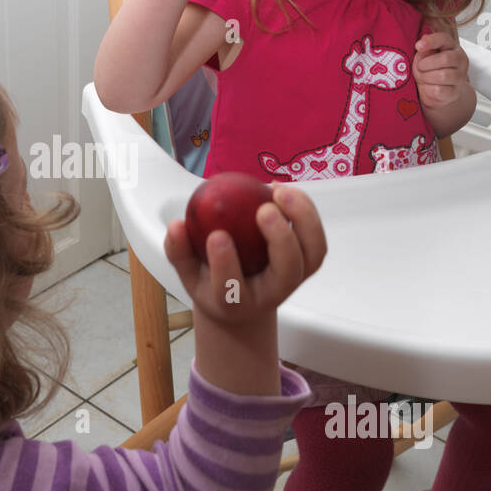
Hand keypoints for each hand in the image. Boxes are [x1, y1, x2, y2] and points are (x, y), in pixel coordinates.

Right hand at [164, 182, 325, 326]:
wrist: (242, 302)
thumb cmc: (211, 284)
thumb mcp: (188, 273)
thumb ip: (179, 251)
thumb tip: (176, 225)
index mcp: (237, 303)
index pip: (232, 289)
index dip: (225, 264)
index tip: (217, 235)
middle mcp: (271, 295)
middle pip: (288, 272)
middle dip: (281, 238)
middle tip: (264, 208)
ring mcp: (293, 280)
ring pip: (312, 255)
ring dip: (303, 220)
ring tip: (280, 191)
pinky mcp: (306, 265)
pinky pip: (315, 239)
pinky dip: (304, 210)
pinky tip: (280, 187)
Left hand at [413, 28, 470, 110]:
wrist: (438, 92)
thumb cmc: (430, 70)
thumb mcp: (424, 57)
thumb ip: (423, 51)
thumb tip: (421, 46)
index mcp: (451, 46)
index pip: (444, 39)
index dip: (431, 41)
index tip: (418, 46)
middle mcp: (460, 59)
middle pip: (446, 59)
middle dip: (426, 64)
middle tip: (420, 68)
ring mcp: (460, 76)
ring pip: (443, 76)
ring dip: (426, 77)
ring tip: (423, 78)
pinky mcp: (455, 92)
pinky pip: (439, 90)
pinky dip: (428, 90)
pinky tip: (427, 87)